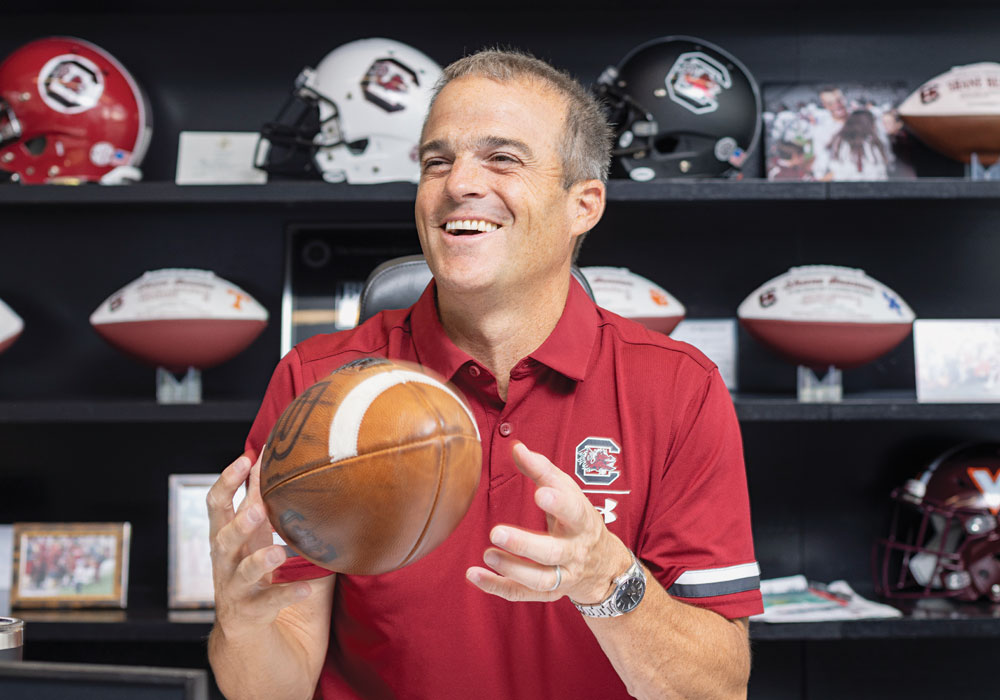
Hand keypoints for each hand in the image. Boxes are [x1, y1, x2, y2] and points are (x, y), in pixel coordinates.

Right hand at [207, 452, 309, 638]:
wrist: (256, 651)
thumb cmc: (268, 588)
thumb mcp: (271, 546)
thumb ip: (279, 515)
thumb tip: (295, 472)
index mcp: (233, 542)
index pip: (222, 505)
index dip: (230, 481)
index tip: (248, 457)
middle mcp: (227, 564)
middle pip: (220, 535)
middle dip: (237, 518)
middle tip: (258, 505)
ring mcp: (234, 592)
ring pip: (237, 571)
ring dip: (257, 559)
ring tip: (278, 550)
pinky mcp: (248, 617)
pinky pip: (266, 604)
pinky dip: (286, 594)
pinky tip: (305, 588)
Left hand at [466, 441, 631, 603]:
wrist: (603, 565)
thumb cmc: (578, 519)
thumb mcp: (569, 491)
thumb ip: (542, 470)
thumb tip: (516, 447)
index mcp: (582, 521)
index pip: (573, 512)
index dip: (558, 504)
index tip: (541, 493)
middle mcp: (574, 552)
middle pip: (552, 553)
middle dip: (524, 544)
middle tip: (496, 532)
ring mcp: (563, 576)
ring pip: (540, 579)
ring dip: (511, 569)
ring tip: (487, 554)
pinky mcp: (548, 593)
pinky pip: (522, 594)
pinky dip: (496, 587)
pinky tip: (473, 575)